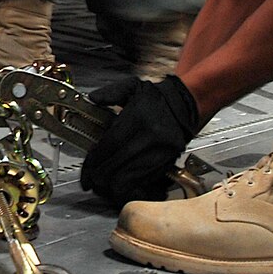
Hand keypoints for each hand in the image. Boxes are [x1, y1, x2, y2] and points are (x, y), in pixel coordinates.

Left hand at [79, 74, 200, 207]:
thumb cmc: (159, 97)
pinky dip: (130, 186)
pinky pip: (144, 181)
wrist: (186, 104)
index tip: (85, 171)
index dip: (93, 162)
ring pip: (130, 179)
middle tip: (90, 180)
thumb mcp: (132, 87)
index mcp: (139, 118)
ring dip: (113, 186)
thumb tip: (92, 99)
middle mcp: (150, 137)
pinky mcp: (167, 163)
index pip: (109, 146)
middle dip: (99, 177)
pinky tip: (121, 183)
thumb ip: (109, 93)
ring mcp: (160, 152)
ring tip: (102, 185)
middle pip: (117, 167)